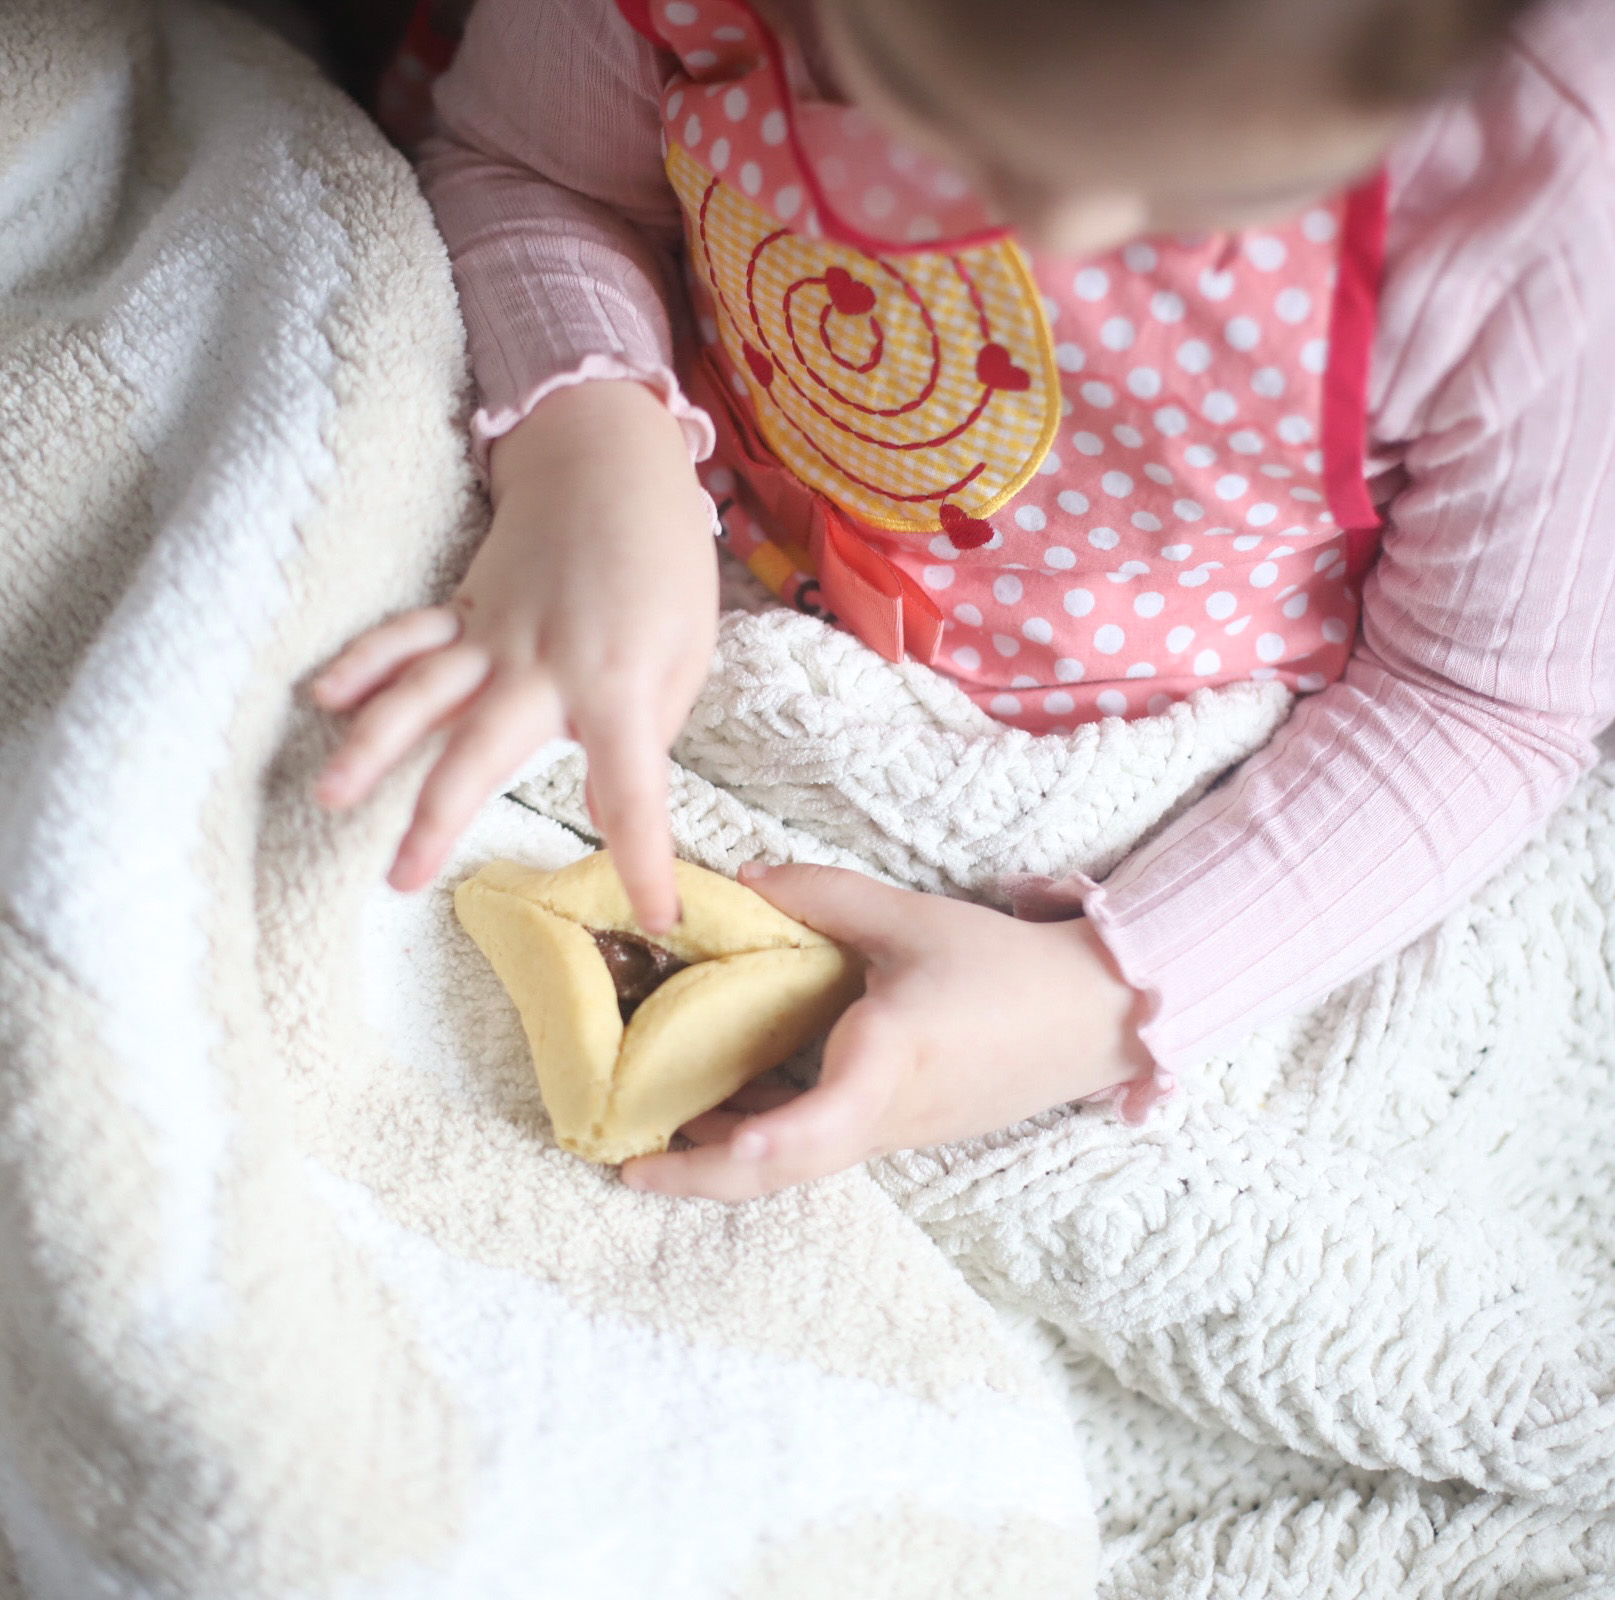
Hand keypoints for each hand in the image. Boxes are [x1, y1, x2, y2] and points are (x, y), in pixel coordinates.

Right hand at [309, 381, 716, 931]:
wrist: (611, 463)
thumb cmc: (665, 568)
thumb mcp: (686, 655)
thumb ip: (647, 735)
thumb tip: (603, 807)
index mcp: (616, 685)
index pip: (632, 791)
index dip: (642, 858)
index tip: (652, 917)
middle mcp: (542, 665)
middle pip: (481, 750)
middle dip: (438, 817)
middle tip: (400, 879)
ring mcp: (492, 635)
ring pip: (421, 693)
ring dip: (372, 746)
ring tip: (329, 796)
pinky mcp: (464, 610)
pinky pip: (406, 639)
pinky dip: (362, 667)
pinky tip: (321, 700)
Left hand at [621, 864, 1154, 1199]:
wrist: (1094, 1016)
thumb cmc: (1006, 966)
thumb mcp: (913, 917)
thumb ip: (823, 896)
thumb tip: (743, 880)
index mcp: (891, 1062)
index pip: (824, 1120)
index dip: (765, 1137)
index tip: (705, 1147)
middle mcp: (887, 1115)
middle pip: (787, 1169)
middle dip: (702, 1177)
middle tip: (627, 1166)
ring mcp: (897, 1133)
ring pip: (801, 1165)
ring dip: (729, 1161)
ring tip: (657, 1140)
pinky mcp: (905, 1130)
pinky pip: (824, 1147)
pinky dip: (769, 1139)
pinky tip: (732, 1109)